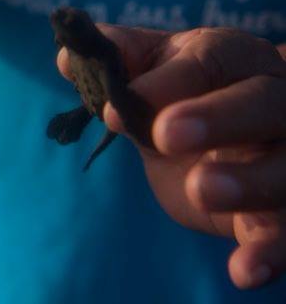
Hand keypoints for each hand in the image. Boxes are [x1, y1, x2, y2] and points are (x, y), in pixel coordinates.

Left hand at [58, 26, 285, 288]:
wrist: (235, 132)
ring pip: (284, 167)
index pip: (207, 61)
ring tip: (201, 190)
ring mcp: (284, 156)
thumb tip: (66, 58)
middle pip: (260, 103)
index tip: (114, 107)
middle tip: (164, 136)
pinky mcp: (282, 209)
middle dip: (217, 117)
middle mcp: (272, 100)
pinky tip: (243, 272)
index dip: (163, 82)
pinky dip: (270, 251)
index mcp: (232, 59)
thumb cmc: (186, 93)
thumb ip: (117, 63)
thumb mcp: (153, 73)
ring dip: (248, 182)